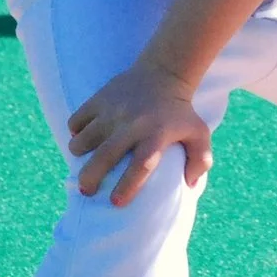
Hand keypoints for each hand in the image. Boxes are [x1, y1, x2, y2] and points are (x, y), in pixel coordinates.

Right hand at [65, 60, 212, 205]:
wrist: (163, 73)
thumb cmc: (180, 112)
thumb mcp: (199, 134)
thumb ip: (200, 160)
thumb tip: (190, 185)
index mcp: (156, 134)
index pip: (141, 166)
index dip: (127, 186)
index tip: (116, 202)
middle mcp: (132, 123)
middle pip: (106, 155)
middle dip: (91, 177)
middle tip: (86, 191)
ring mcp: (112, 110)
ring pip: (85, 138)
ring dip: (79, 153)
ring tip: (84, 162)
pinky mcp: (99, 99)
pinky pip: (77, 120)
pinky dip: (75, 131)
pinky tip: (83, 137)